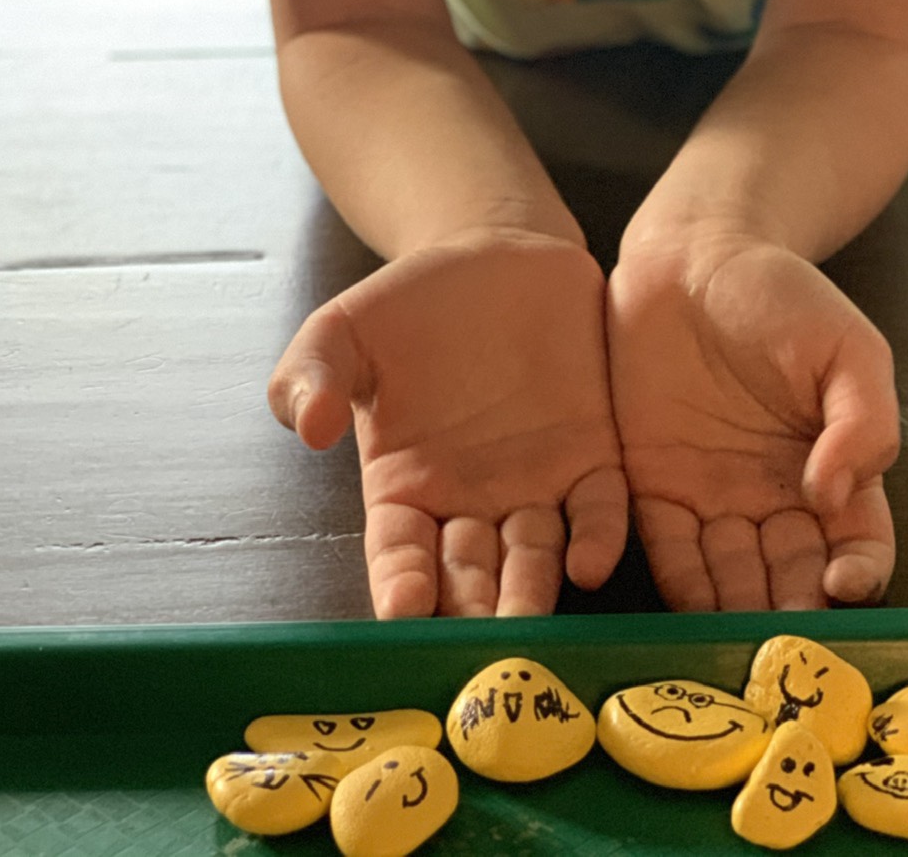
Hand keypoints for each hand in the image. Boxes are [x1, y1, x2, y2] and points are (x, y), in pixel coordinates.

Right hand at [269, 229, 626, 618]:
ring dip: (533, 593)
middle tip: (478, 655)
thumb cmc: (408, 304)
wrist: (495, 252)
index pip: (399, 555)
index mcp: (404, 487)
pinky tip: (591, 559)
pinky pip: (600, 506)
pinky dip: (598, 536)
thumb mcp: (341, 332)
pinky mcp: (594, 453)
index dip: (400, 584)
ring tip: (532, 623)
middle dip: (473, 616)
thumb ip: (313, 376)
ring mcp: (537, 484)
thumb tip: (307, 426)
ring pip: (535, 557)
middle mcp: (472, 503)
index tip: (401, 609)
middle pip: (471, 577)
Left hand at [606, 235, 898, 611]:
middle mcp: (777, 501)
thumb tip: (838, 494)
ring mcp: (715, 500)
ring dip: (737, 617)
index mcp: (836, 470)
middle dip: (793, 616)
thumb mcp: (848, 346)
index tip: (845, 586)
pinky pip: (668, 552)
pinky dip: (679, 586)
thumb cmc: (782, 295)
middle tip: (786, 645)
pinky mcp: (654, 489)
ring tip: (736, 643)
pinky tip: (688, 609)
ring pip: (732, 582)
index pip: (858, 547)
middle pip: (793, 581)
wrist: (694, 256)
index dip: (859, 575)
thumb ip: (864, 419)